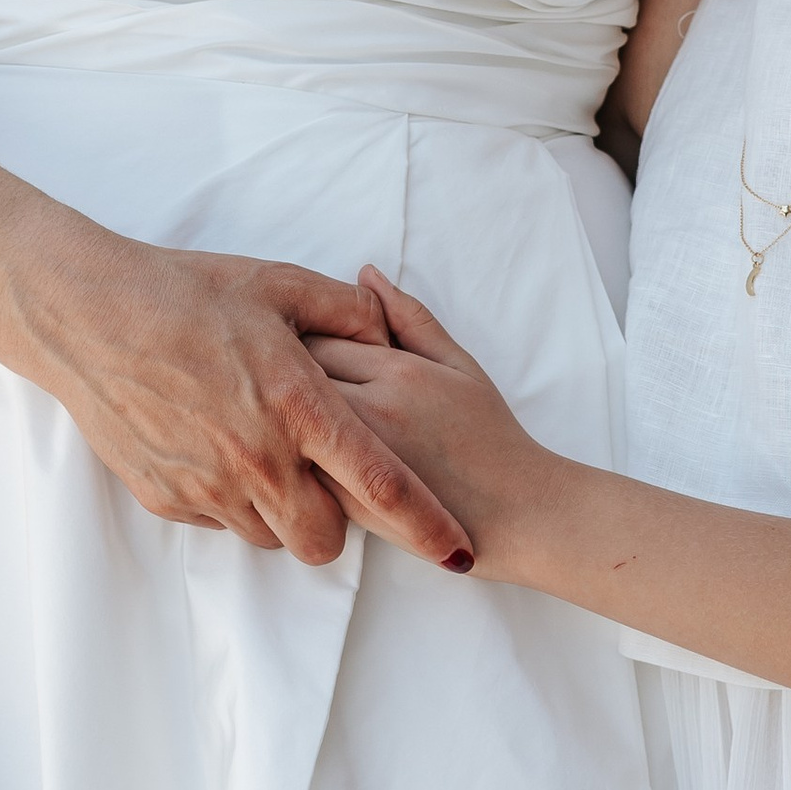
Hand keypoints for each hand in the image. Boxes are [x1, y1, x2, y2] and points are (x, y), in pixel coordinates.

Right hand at [22, 236, 473, 569]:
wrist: (88, 315)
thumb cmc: (186, 292)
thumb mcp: (278, 283)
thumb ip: (346, 311)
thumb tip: (385, 326)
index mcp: (298, 405)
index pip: (380, 484)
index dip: (425, 525)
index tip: (459, 551)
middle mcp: (257, 458)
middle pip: (323, 540)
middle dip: (338, 524)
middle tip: (326, 480)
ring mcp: (207, 484)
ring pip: (270, 537)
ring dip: (281, 510)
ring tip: (262, 451)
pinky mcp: (165, 496)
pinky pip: (218, 521)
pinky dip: (229, 498)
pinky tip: (216, 446)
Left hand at [308, 272, 560, 572]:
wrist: (512, 515)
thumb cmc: (490, 437)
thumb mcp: (459, 365)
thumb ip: (410, 318)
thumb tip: (365, 274)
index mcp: (397, 371)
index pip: (320, 332)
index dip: (305, 332)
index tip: (302, 339)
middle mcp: (368, 412)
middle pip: (292, 373)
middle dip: (281, 367)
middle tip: (278, 368)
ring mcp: (352, 460)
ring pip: (284, 421)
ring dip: (277, 410)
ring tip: (281, 407)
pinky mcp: (342, 503)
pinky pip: (293, 466)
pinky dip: (286, 452)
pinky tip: (293, 448)